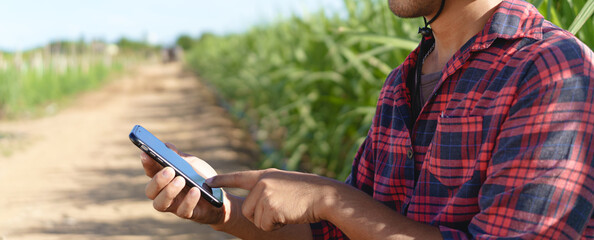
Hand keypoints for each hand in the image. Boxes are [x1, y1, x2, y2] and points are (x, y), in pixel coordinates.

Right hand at [140, 143, 228, 224]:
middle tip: (169, 170)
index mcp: (164, 179)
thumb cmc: (202, 178)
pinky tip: (196, 190)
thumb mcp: (192, 164)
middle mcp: (165, 193)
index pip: (150, 171)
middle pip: (150, 191)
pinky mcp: (188, 213)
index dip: (147, 163)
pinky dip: (189, 200)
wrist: (221, 196)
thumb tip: (166, 146)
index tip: (146, 153)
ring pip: (160, 204)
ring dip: (169, 191)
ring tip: (181, 180)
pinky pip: (183, 211)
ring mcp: (175, 205)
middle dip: (157, 180)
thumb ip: (178, 156)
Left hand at [206, 169, 337, 231]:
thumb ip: (267, 188)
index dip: (222, 180)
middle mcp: (262, 183)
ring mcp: (265, 194)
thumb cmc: (308, 192)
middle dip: (261, 216)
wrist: (324, 196)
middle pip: (247, 209)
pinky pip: (264, 226)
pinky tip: (288, 216)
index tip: (207, 182)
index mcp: (265, 175)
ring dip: (269, 222)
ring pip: (255, 219)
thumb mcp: (284, 184)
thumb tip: (251, 205)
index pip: (238, 177)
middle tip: (280, 210)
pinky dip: (275, 227)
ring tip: (286, 211)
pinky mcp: (270, 208)